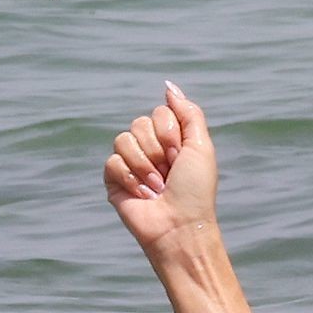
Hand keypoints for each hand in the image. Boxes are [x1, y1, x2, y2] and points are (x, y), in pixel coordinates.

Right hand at [103, 81, 217, 251]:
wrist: (179, 225)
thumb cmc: (195, 190)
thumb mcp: (201, 147)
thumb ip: (189, 114)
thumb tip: (168, 88)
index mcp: (172, 140)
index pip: (159, 113)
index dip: (170, 133)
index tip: (181, 156)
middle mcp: (150, 149)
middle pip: (138, 123)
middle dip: (157, 150)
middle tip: (170, 172)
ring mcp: (130, 164)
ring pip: (123, 140)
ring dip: (145, 166)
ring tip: (158, 187)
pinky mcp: (113, 179)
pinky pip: (111, 161)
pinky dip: (130, 178)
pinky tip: (143, 195)